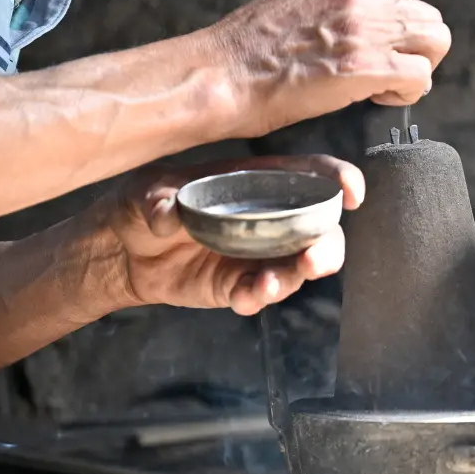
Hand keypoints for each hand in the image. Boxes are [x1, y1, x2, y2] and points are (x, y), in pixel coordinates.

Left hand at [102, 155, 363, 315]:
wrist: (122, 249)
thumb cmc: (143, 202)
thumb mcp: (148, 189)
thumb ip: (159, 199)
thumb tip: (167, 212)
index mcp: (258, 180)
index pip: (311, 175)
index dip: (338, 179)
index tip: (352, 192)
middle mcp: (268, 217)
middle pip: (318, 230)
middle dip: (327, 246)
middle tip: (315, 261)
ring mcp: (257, 254)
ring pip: (296, 267)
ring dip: (293, 278)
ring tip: (269, 286)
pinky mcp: (237, 284)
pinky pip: (259, 293)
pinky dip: (256, 298)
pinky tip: (244, 299)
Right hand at [210, 0, 450, 137]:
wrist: (218, 75)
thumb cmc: (243, 57)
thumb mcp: (292, 11)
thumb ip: (330, 15)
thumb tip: (352, 41)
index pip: (394, 3)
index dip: (389, 37)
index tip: (366, 59)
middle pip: (427, 17)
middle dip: (416, 50)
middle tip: (388, 78)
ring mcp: (364, 27)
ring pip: (436, 41)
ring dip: (418, 69)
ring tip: (383, 89)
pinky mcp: (366, 64)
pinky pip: (420, 76)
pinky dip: (408, 93)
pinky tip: (377, 100)